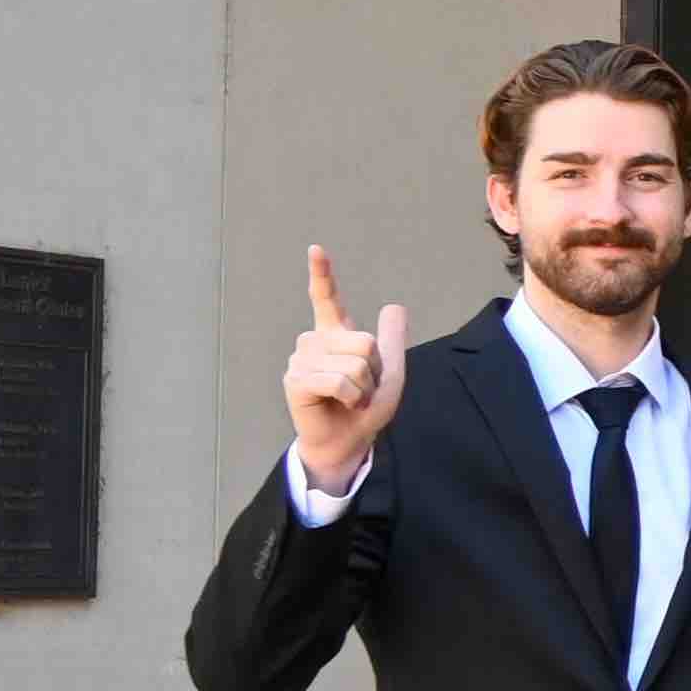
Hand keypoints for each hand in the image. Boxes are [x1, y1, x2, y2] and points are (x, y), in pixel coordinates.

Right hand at [286, 244, 410, 497]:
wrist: (348, 441)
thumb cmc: (364, 408)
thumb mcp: (389, 373)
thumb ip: (391, 341)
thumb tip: (394, 305)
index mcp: (335, 335)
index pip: (327, 298)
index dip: (322, 274)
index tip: (316, 249)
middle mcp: (314, 341)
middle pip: (364, 342)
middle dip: (373, 370)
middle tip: (360, 389)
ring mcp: (302, 359)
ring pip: (354, 364)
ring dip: (362, 388)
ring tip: (349, 399)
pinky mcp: (296, 380)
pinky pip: (338, 381)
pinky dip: (350, 397)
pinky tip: (340, 404)